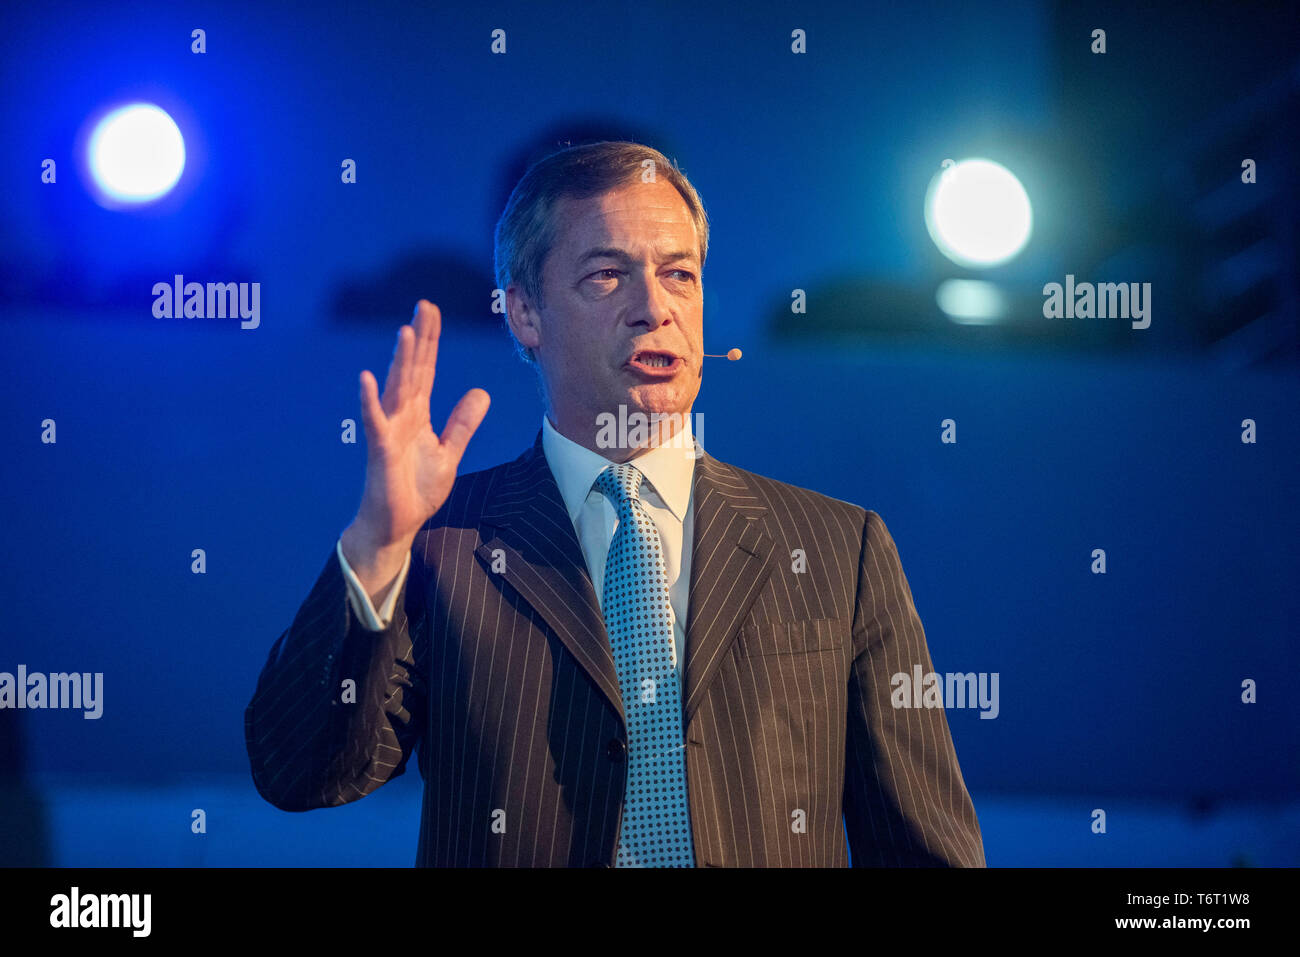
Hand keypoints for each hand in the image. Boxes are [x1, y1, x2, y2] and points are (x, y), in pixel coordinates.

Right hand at [345, 300, 489, 563]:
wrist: (396, 524)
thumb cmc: (415, 490)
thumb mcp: (448, 453)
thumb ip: (462, 424)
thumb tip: (480, 392)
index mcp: (417, 415)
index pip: (426, 371)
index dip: (430, 342)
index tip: (432, 312)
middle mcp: (401, 416)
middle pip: (412, 370)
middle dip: (419, 339)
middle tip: (424, 306)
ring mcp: (389, 430)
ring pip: (396, 388)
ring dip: (400, 360)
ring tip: (406, 331)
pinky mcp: (380, 450)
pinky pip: (375, 421)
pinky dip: (370, 400)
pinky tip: (367, 378)